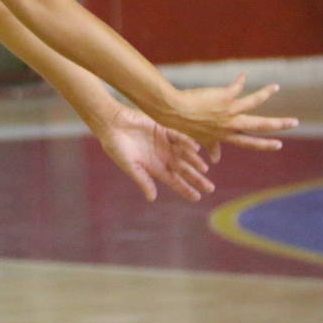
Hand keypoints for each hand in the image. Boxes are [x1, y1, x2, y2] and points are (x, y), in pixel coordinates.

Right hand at [97, 103, 213, 201]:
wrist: (111, 123)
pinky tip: (195, 149)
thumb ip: (142, 180)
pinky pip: (178, 137)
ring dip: (194, 161)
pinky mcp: (163, 129)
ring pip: (184, 154)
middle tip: (210, 188)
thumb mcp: (129, 166)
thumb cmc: (116, 146)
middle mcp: (161, 156)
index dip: (185, 189)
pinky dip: (187, 142)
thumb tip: (152, 199)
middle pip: (183, 170)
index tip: (197, 198)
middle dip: (196, 179)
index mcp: (153, 167)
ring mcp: (163, 143)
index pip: (173, 181)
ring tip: (204, 169)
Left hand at [155, 72, 298, 160]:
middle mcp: (231, 124)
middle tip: (295, 122)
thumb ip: (211, 147)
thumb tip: (215, 160)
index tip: (278, 144)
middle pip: (260, 125)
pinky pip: (238, 86)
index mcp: (226, 135)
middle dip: (279, 124)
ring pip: (254, 102)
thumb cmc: (184, 125)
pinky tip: (244, 74)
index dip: (264, 144)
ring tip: (276, 87)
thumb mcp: (200, 139)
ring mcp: (229, 110)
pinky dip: (241, 80)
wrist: (173, 111)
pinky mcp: (225, 96)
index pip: (249, 142)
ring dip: (266, 93)